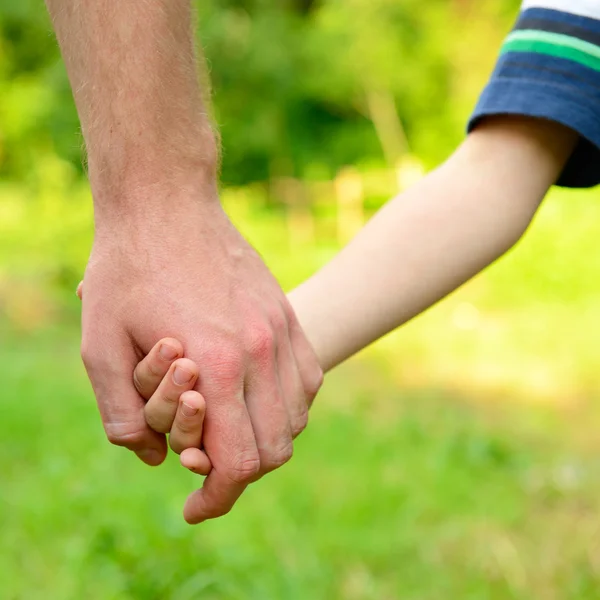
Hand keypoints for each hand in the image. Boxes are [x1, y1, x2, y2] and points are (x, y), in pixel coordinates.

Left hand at [80, 193, 322, 522]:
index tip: (195, 507)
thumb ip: (121, 414)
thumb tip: (155, 457)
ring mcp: (281, 330)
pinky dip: (288, 406)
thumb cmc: (127, 268)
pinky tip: (257, 397)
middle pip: (275, 448)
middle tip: (207, 470)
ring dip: (266, 440)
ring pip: (297, 417)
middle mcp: (261, 352)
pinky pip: (308, 379)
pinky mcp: (287, 314)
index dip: (219, 497)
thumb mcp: (97, 343)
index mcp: (216, 365)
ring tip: (230, 434)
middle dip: (240, 474)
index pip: (240, 462)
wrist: (167, 202)